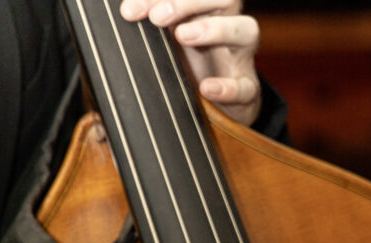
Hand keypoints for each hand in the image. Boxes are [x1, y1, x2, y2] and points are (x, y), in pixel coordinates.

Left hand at [119, 0, 261, 125]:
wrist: (216, 105)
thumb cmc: (188, 62)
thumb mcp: (166, 38)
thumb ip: (151, 21)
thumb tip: (123, 11)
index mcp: (207, 8)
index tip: (129, 11)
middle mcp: (228, 24)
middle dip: (186, 3)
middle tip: (157, 18)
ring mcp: (240, 56)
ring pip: (245, 29)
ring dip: (214, 29)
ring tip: (183, 36)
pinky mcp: (247, 90)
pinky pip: (245, 86)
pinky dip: (227, 87)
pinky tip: (206, 88)